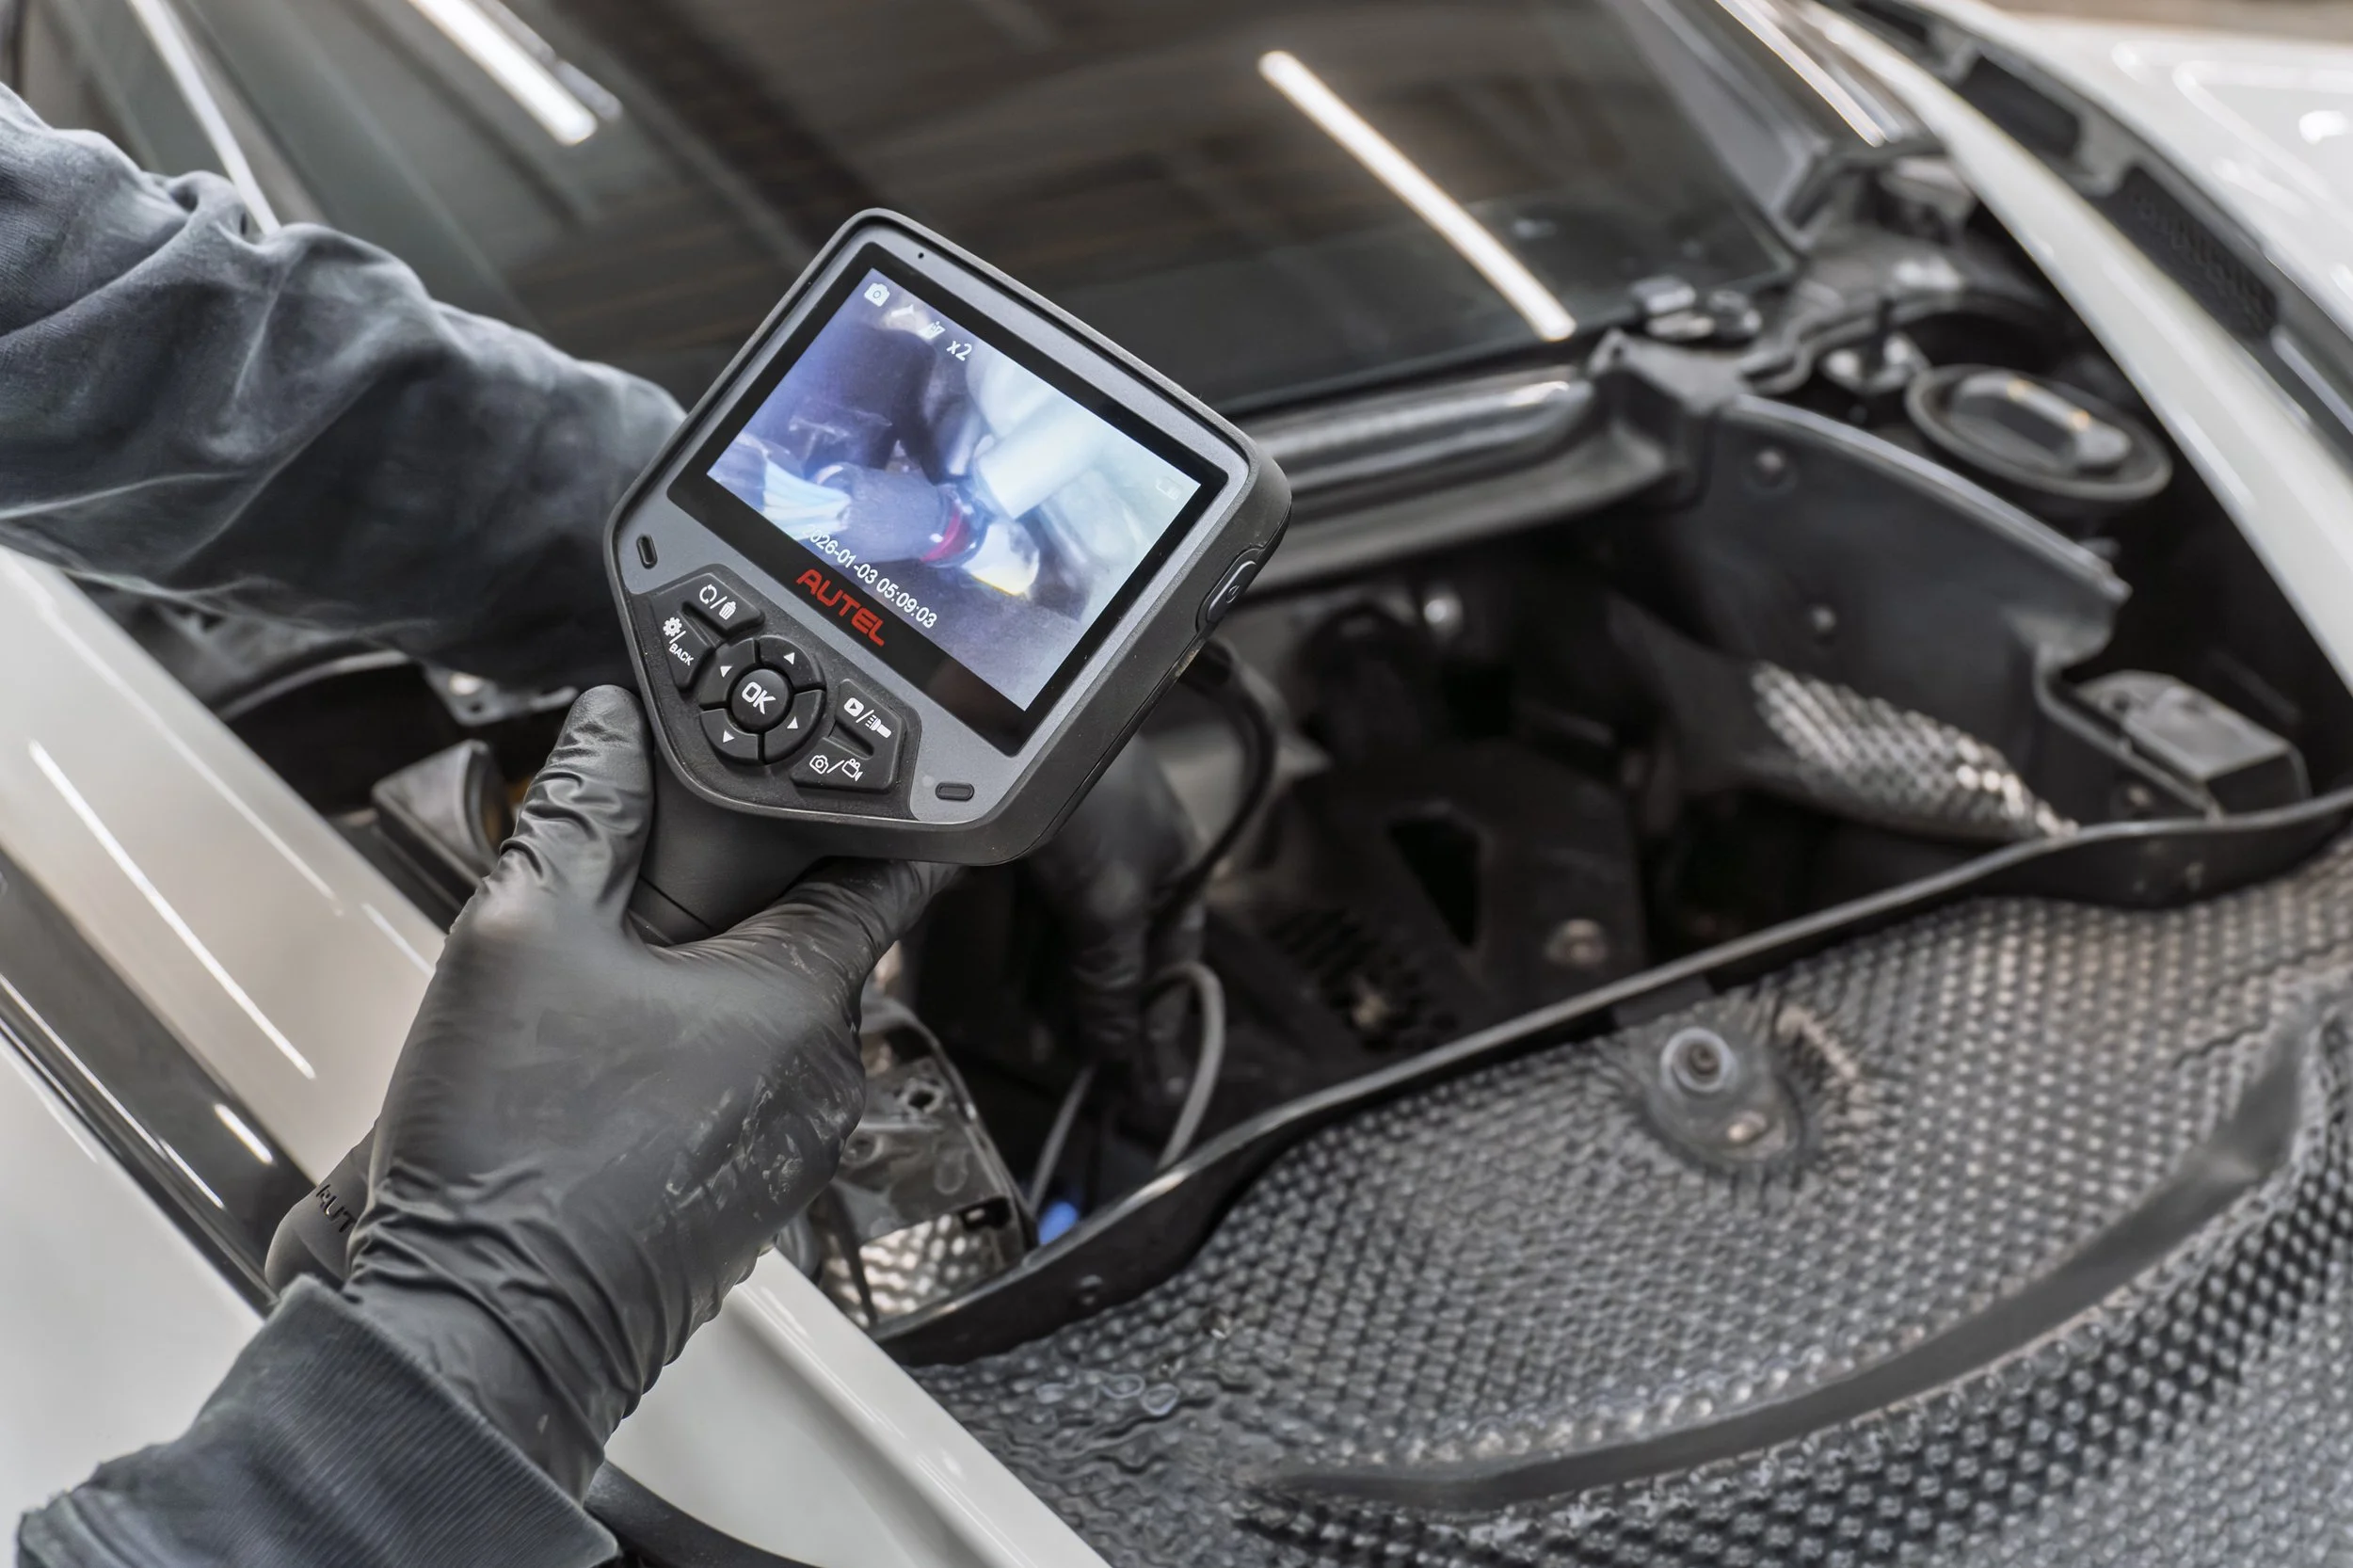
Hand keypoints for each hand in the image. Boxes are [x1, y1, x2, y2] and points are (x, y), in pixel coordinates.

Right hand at [341, 686, 947, 1493]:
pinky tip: (602, 1070)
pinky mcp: (749, 1198)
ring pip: (766, 1021)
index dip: (863, 813)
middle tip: (644, 889)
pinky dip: (690, 1062)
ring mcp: (794, 1146)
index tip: (855, 778)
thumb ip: (581, 813)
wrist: (479, 1329)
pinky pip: (740, 1093)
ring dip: (702, 990)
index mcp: (799, 994)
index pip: (884, 870)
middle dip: (735, 906)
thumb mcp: (522, 933)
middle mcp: (822, 1074)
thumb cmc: (511, 1156)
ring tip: (601, 995)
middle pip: (809, 941)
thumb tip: (610, 730)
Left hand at [1024, 739, 1204, 1106]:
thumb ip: (1114, 979)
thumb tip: (1121, 1053)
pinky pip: (1022, 921)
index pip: (1174, 966)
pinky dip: (1015, 962)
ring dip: (1053, 998)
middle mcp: (1126, 862)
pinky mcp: (1017, 851)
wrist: (1012, 722)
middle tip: (1087, 1079)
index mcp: (1173, 869)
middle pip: (1116, 959)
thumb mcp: (1110, 900)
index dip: (1161, 1027)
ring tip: (1039, 1048)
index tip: (1151, 1085)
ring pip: (1065, 943)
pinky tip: (1001, 996)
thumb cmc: (1089, 797)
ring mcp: (1070, 854)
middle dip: (1100, 1019)